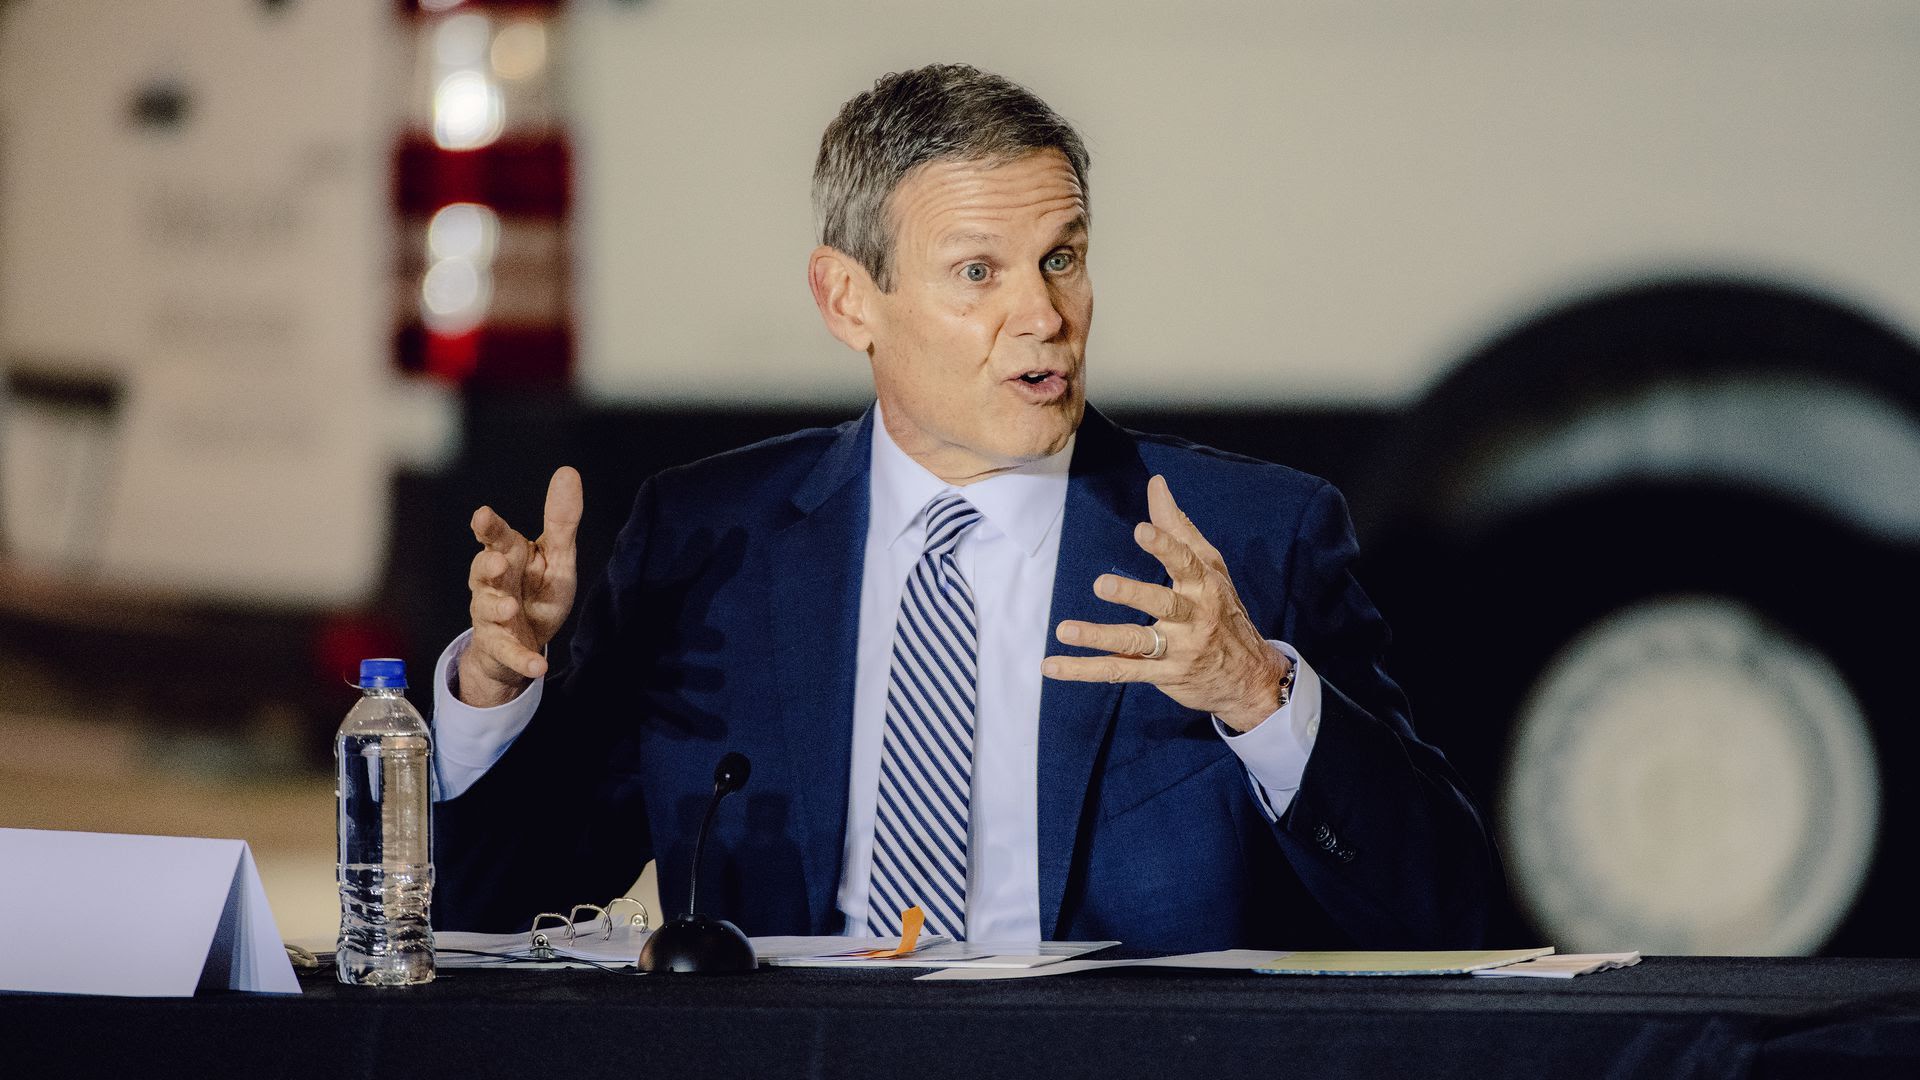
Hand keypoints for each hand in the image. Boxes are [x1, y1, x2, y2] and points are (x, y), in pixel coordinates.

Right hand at [457, 466, 582, 707]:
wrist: (526, 641)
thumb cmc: (536, 590)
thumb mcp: (556, 556)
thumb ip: (561, 520)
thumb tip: (568, 471)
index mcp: (508, 556)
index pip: (495, 537)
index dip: (488, 528)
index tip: (482, 515)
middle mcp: (493, 584)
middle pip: (483, 571)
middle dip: (487, 566)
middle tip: (497, 561)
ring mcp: (493, 617)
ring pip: (488, 610)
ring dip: (498, 609)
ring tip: (510, 609)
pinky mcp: (502, 648)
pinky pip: (510, 654)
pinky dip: (523, 659)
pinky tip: (538, 666)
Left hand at [1043, 474, 1289, 731]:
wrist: (1248, 678)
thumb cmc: (1224, 611)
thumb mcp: (1211, 568)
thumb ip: (1179, 528)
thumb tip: (1156, 484)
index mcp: (1203, 586)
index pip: (1185, 563)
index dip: (1164, 546)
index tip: (1142, 529)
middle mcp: (1192, 618)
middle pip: (1163, 605)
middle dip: (1134, 595)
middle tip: (1102, 585)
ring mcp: (1176, 650)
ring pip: (1136, 643)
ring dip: (1100, 637)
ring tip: (1066, 630)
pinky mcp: (1159, 675)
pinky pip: (1118, 671)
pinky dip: (1083, 670)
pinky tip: (1052, 665)